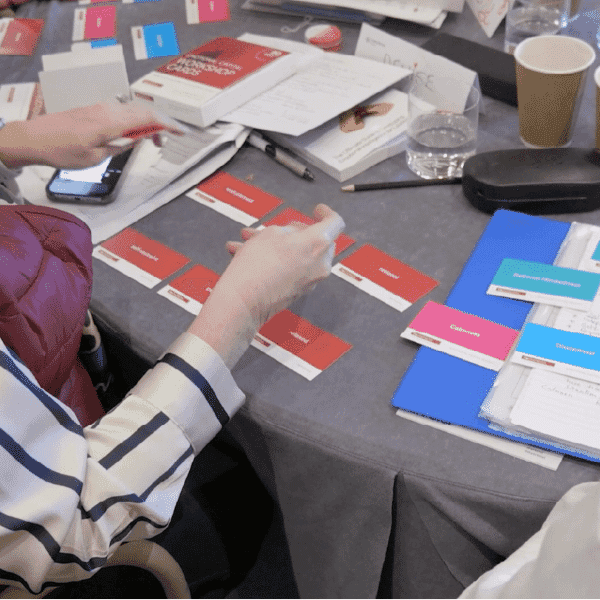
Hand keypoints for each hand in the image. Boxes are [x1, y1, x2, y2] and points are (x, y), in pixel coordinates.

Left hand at [0, 101, 166, 169]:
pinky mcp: (95, 110)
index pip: (147, 117)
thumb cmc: (61, 151)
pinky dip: (134, 122)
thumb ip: (121, 145)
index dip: (168, 124)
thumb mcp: (96, 157)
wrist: (34, 139)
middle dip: (160, 126)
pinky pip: (122, 112)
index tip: (181, 131)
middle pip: (143, 111)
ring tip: (151, 141)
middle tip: (166, 143)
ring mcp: (101, 108)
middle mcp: (107, 110)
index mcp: (110, 122)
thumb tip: (140, 138)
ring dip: (146, 124)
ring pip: (133, 111)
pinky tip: (133, 134)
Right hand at [223, 203, 343, 327]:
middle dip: (295, 232)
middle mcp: (320, 264)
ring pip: (298, 255)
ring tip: (247, 240)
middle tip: (277, 228)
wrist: (243, 301)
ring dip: (275, 246)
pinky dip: (273, 261)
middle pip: (317, 241)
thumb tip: (293, 237)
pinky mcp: (297, 292)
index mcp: (318, 243)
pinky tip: (244, 254)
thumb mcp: (272, 232)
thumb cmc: (257, 265)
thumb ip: (289, 230)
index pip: (335, 223)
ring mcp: (310, 281)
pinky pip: (290, 270)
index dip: (326, 213)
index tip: (317, 210)